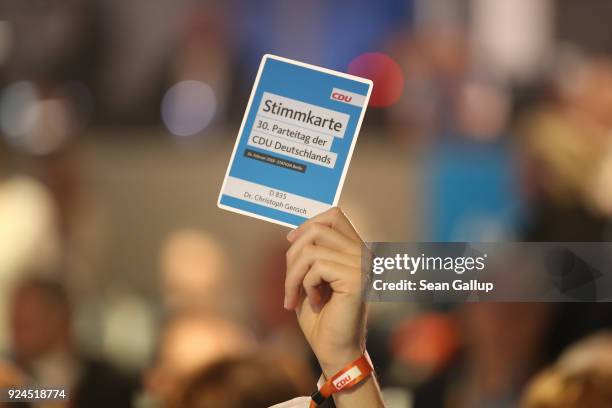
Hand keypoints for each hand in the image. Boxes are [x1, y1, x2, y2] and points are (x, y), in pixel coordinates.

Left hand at [284, 207, 365, 375]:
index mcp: (356, 250)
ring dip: (294, 275)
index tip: (291, 242)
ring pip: (311, 249)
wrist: (334, 350)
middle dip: (293, 255)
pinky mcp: (357, 278)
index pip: (334, 215)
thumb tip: (294, 232)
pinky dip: (305, 285)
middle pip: (317, 229)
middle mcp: (364, 253)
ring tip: (297, 296)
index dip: (308, 224)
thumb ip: (309, 252)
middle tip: (290, 283)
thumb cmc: (321, 317)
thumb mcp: (311, 277)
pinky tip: (315, 302)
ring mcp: (362, 264)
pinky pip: (316, 266)